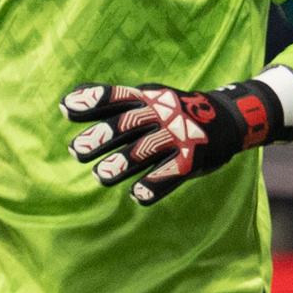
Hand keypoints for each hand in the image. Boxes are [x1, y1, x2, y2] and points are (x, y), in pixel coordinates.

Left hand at [61, 79, 284, 204]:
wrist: (227, 119)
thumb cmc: (173, 109)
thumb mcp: (146, 97)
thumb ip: (111, 101)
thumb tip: (68, 102)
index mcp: (147, 99)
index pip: (116, 97)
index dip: (92, 101)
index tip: (65, 108)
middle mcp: (161, 115)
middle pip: (126, 125)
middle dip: (100, 138)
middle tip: (75, 151)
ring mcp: (178, 137)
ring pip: (145, 151)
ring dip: (120, 164)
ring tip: (100, 176)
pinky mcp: (192, 160)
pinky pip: (171, 174)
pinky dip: (153, 185)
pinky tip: (136, 195)